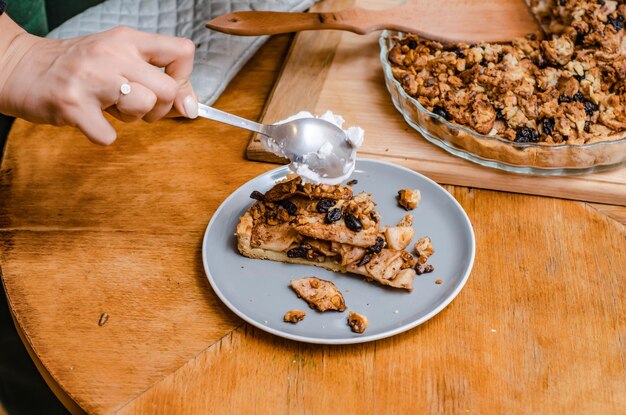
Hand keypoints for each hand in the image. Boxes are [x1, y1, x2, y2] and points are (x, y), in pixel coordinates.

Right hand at [0, 19, 197, 144]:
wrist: (24, 69)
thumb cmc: (80, 68)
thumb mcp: (121, 61)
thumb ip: (157, 79)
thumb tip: (191, 107)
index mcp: (128, 40)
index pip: (183, 51)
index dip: (184, 77)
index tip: (169, 88)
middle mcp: (112, 54)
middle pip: (168, 90)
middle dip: (160, 108)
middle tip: (136, 106)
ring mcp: (91, 79)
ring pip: (145, 107)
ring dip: (133, 119)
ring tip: (110, 108)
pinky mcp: (73, 105)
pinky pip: (110, 136)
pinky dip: (102, 135)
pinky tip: (90, 119)